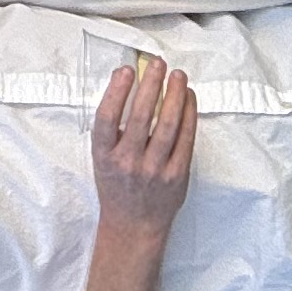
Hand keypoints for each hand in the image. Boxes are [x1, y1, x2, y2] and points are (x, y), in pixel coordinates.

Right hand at [88, 52, 196, 234]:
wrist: (133, 226)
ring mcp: (154, 170)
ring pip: (167, 125)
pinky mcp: (177, 176)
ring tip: (177, 75)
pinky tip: (188, 98)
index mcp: (104, 157)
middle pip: (140, 116)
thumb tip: (126, 85)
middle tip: (157, 63)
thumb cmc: (117, 187)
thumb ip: (112, 130)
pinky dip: (188, 115)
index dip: (116, 91)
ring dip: (174, 96)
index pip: (107, 118)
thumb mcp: (103, 160)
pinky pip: (186, 139)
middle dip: (150, 85)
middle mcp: (128, 163)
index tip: (126, 70)